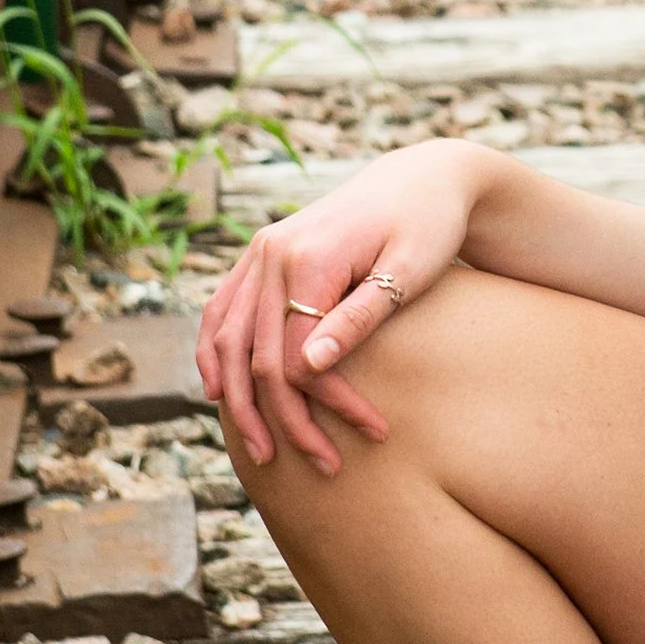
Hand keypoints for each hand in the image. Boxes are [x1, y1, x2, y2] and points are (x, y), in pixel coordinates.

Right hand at [197, 141, 483, 476]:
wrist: (424, 177)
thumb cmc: (429, 226)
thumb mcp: (409, 271)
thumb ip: (359, 317)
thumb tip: (307, 368)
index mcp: (307, 258)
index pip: (295, 355)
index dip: (326, 404)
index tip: (374, 433)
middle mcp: (271, 252)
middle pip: (255, 356)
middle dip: (283, 419)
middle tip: (321, 466)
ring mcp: (260, 251)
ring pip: (226, 337)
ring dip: (239, 400)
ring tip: (262, 451)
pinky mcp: (262, 253)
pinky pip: (222, 309)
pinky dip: (215, 352)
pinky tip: (221, 393)